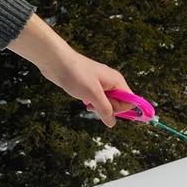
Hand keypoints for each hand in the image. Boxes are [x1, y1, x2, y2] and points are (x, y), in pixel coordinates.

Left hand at [6, 13, 128, 126]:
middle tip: (94, 104)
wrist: (57, 62)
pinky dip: (92, 103)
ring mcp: (101, 84)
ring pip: (107, 103)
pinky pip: (98, 99)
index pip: (129, 101)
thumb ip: (105, 109)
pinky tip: (84, 101)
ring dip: (98, 107)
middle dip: (107, 109)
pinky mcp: (91, 86)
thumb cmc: (76, 75)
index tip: (106, 110)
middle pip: (118, 103)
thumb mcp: (93, 95)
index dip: (120, 109)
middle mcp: (112, 82)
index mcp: (117, 81)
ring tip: (88, 103)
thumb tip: (112, 123)